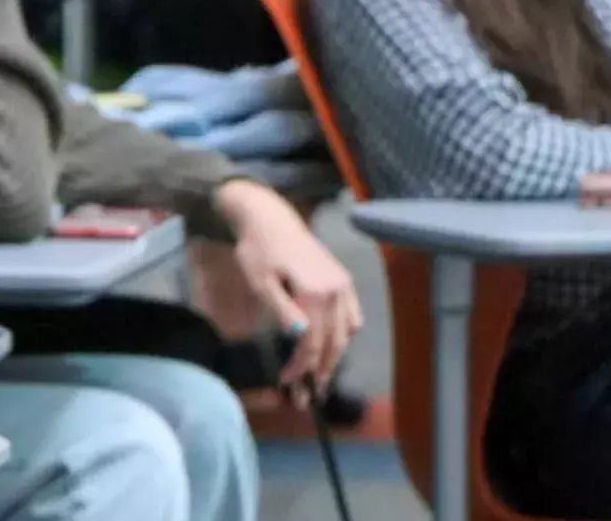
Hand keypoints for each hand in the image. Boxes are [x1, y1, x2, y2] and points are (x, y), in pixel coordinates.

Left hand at [216, 180, 362, 398]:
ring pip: (347, 331)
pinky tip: (333, 342)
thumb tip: (300, 335)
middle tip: (311, 391)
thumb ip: (281, 309)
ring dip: (336, 355)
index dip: (301, 366)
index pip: (311, 342)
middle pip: (333, 341)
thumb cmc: (258, 250)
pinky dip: (346, 333)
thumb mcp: (260, 282)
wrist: (270, 219)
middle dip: (321, 369)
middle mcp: (336, 290)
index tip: (287, 381)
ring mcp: (343, 284)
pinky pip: (353, 314)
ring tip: (323, 373)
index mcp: (314, 292)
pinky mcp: (344, 279)